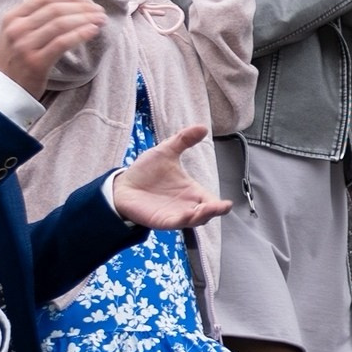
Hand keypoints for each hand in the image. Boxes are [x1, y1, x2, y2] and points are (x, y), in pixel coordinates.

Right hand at [0, 0, 105, 97]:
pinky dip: (80, 34)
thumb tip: (68, 5)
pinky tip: (93, 31)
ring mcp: (25, 46)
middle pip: (55, 9)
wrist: (5, 91)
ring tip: (101, 20)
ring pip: (60, 24)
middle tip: (99, 10)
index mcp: (12, 18)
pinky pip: (62, 43)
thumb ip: (34, 19)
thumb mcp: (16, 34)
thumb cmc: (17, 61)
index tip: (87, 1)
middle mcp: (17, 29)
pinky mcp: (36, 63)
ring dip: (85, 19)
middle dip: (82, 7)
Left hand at [107, 125, 231, 229]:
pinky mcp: (161, 221)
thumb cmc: (146, 171)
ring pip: (194, 221)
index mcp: (192, 192)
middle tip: (220, 206)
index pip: (211, 201)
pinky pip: (175, 224)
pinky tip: (187, 214)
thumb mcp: (166, 151)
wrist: (123, 184)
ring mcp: (175, 215)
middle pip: (207, 214)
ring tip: (207, 209)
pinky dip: (183, 220)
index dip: (220, 205)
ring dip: (201, 216)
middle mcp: (187, 206)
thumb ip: (184, 139)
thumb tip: (202, 127)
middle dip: (215, 211)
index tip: (227, 204)